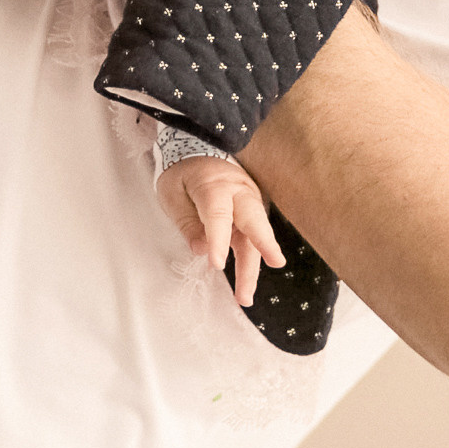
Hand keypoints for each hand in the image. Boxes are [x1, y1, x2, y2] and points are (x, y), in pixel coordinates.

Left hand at [157, 156, 283, 307]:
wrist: (199, 150)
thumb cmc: (182, 174)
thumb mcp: (172, 193)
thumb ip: (187, 221)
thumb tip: (201, 250)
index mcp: (214, 184)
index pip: (219, 214)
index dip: (218, 240)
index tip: (217, 264)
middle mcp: (238, 191)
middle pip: (253, 220)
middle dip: (263, 244)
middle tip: (276, 264)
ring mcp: (248, 201)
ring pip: (255, 235)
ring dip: (252, 266)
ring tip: (245, 296)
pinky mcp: (250, 212)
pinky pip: (251, 237)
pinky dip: (250, 260)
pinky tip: (245, 284)